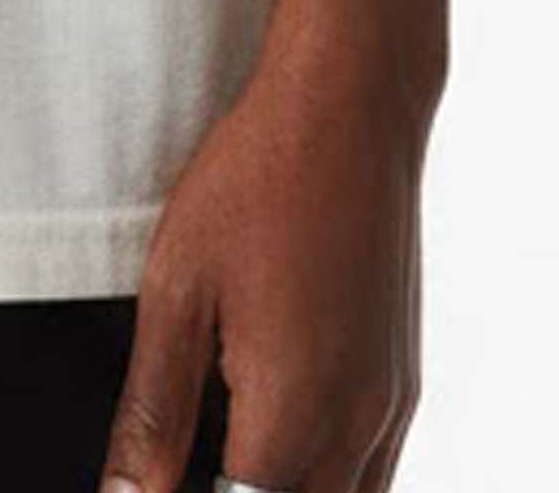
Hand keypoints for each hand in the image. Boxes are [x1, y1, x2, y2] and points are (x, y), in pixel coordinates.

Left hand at [102, 52, 425, 492]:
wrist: (352, 105)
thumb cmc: (257, 181)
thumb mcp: (177, 289)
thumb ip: (154, 410)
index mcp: (292, 417)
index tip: (158, 477)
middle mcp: (356, 428)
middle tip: (185, 460)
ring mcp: (390, 407)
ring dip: (286, 489)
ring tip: (230, 450)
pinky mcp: (404, 380)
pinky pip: (374, 472)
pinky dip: (327, 478)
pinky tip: (279, 438)